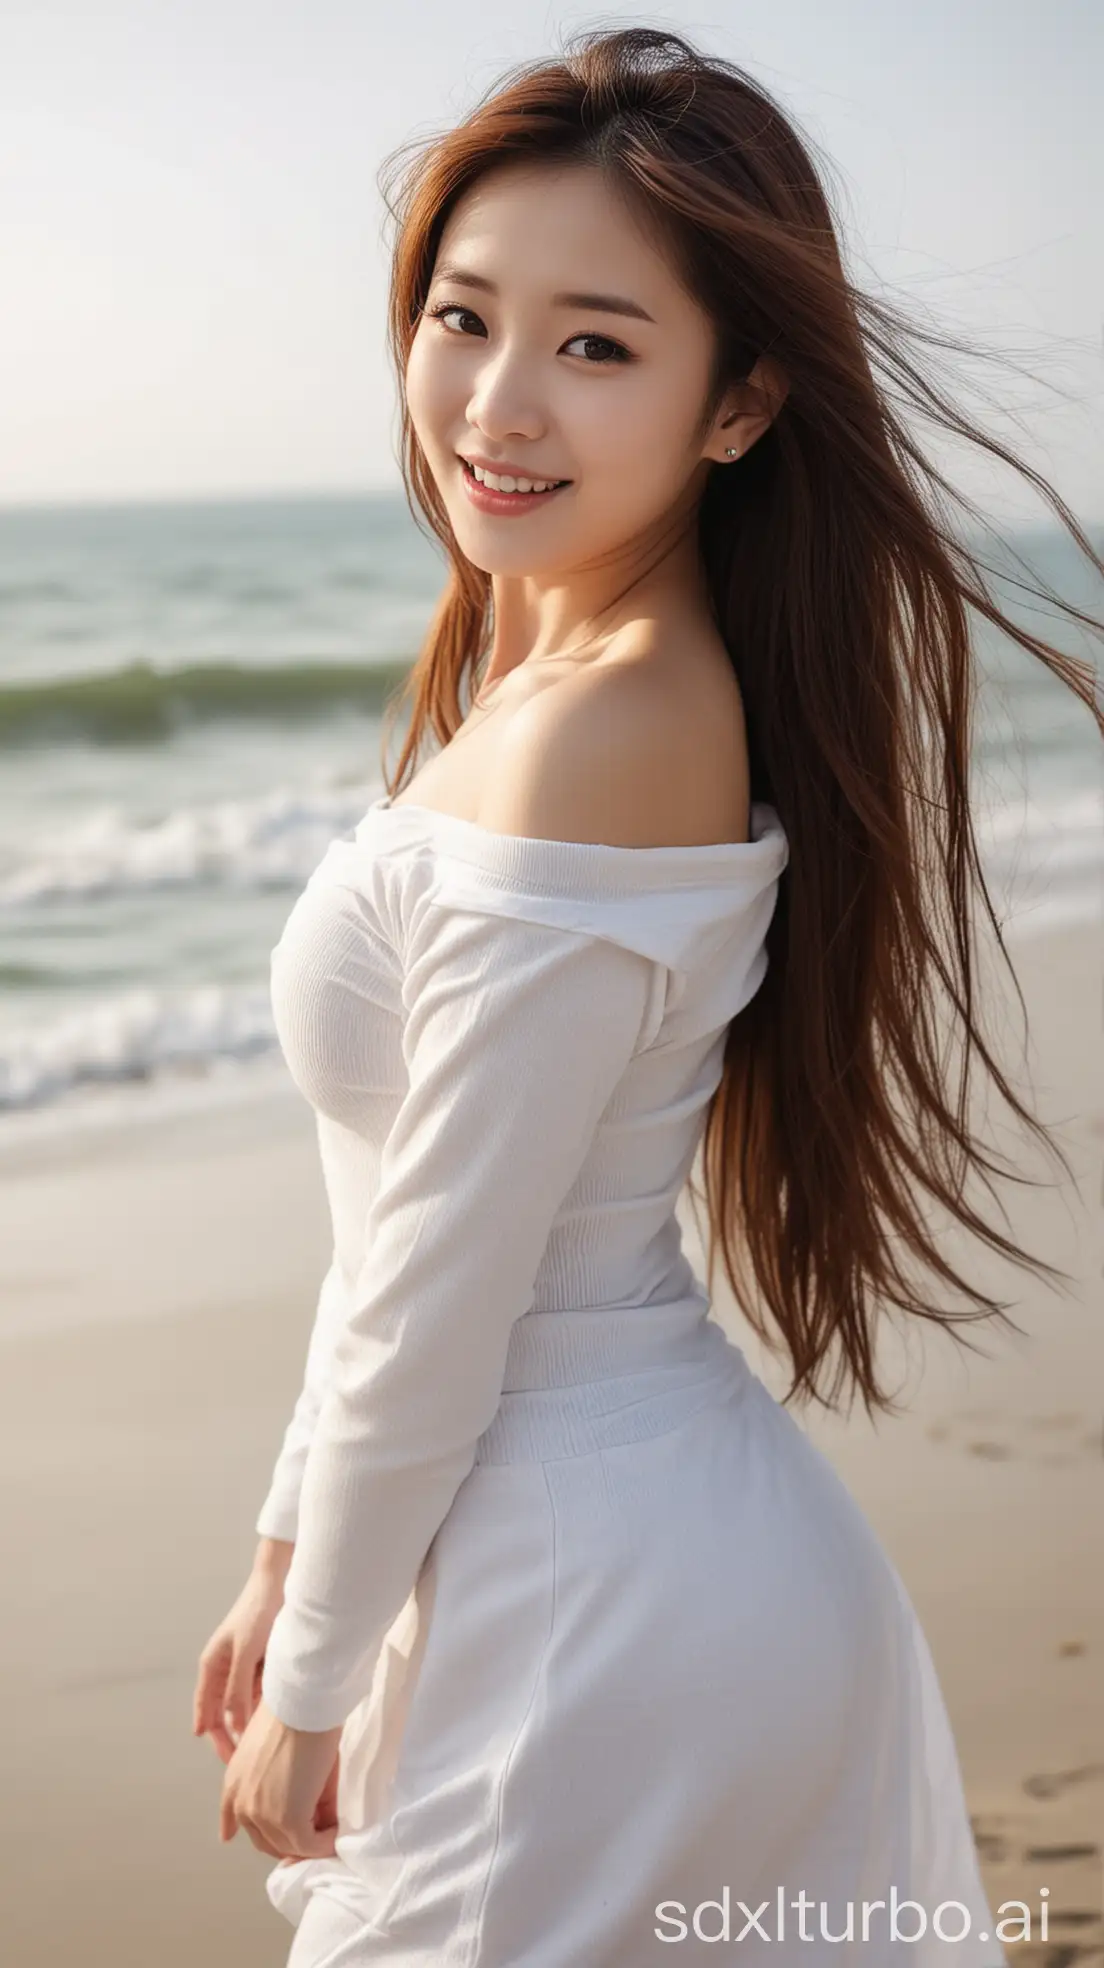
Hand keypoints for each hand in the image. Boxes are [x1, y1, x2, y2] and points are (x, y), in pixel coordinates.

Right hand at [193, 1544, 293, 1762]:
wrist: (283, 1580)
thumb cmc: (259, 1611)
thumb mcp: (246, 1652)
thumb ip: (238, 1689)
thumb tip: (233, 1726)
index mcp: (212, 1667)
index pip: (208, 1714)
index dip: (216, 1740)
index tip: (230, 1763)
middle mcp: (225, 1671)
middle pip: (226, 1715)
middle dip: (235, 1738)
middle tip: (250, 1762)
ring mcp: (245, 1669)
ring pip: (246, 1707)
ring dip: (254, 1723)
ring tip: (269, 1746)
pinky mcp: (264, 1665)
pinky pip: (263, 1694)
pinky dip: (269, 1706)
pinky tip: (283, 1719)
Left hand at [220, 1697, 342, 1860]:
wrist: (303, 1704)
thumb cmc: (295, 1715)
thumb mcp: (279, 1755)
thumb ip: (286, 1789)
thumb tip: (312, 1818)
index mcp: (233, 1784)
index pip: (236, 1821)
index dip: (260, 1832)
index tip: (274, 1839)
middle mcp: (241, 1804)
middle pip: (267, 1840)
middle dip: (292, 1840)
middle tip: (317, 1833)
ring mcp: (262, 1816)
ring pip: (289, 1846)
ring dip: (311, 1844)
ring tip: (331, 1831)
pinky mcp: (287, 1821)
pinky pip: (309, 1846)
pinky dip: (325, 1844)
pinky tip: (337, 1834)